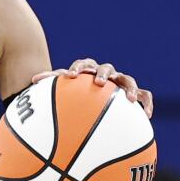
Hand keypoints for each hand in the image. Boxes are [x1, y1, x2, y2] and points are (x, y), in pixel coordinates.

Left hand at [32, 58, 153, 117]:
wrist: (94, 94)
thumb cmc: (76, 92)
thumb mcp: (63, 89)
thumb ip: (50, 83)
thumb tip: (32, 79)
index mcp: (88, 71)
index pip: (83, 65)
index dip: (77, 69)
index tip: (71, 77)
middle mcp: (106, 74)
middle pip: (107, 69)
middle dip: (103, 74)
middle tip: (98, 83)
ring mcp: (120, 82)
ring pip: (129, 79)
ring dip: (129, 87)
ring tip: (129, 100)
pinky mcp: (133, 93)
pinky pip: (144, 96)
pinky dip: (146, 103)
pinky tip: (147, 115)